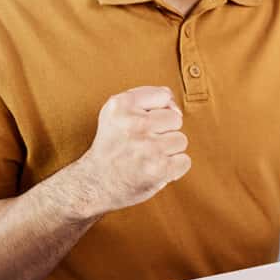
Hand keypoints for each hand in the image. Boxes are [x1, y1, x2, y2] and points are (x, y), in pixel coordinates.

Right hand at [74, 86, 190, 216]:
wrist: (95, 184)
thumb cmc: (111, 148)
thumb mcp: (116, 113)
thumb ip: (145, 99)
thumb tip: (174, 106)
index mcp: (121, 105)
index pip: (163, 95)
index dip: (157, 111)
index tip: (143, 123)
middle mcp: (134, 124)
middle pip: (175, 118)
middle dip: (164, 132)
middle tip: (143, 144)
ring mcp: (148, 147)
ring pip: (181, 140)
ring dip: (168, 151)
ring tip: (148, 156)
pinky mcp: (159, 168)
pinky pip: (184, 161)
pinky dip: (173, 169)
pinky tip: (154, 168)